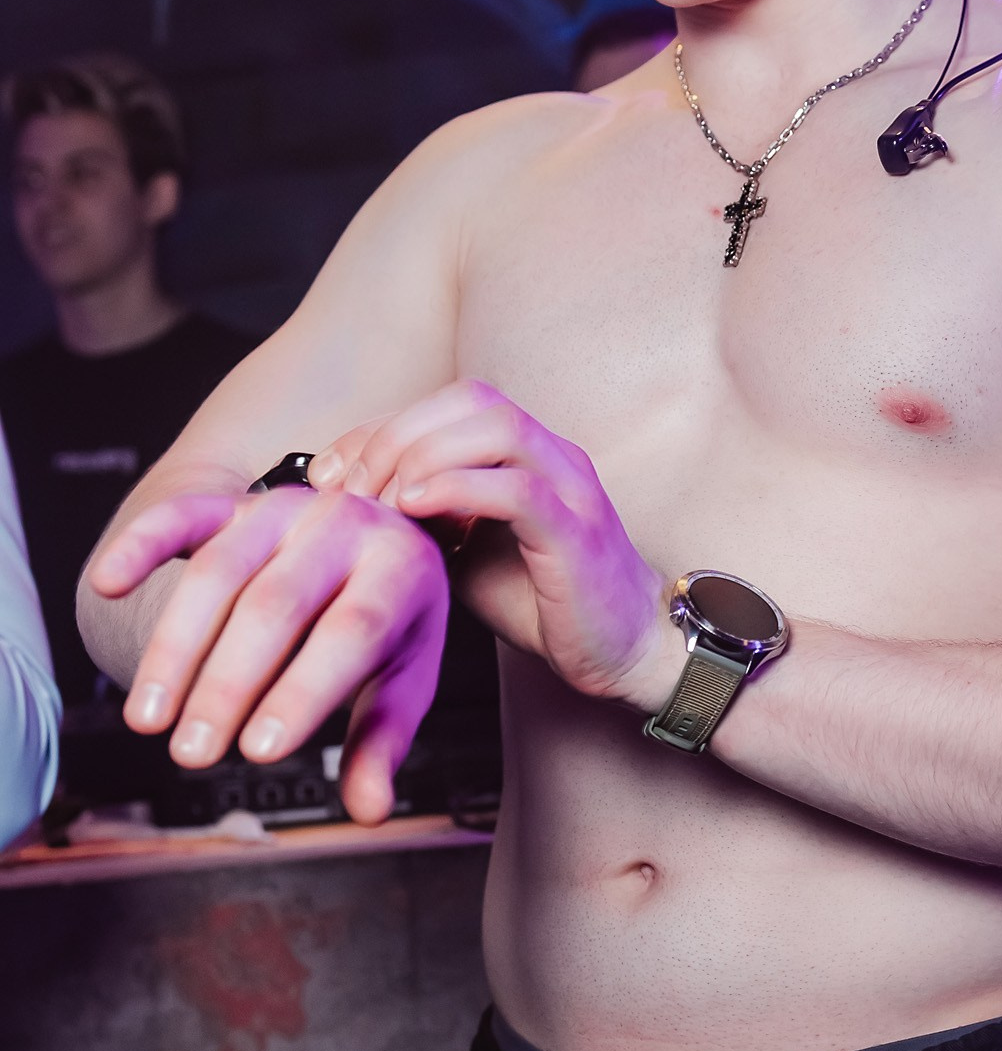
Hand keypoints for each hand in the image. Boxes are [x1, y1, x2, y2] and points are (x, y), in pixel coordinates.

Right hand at [86, 484, 449, 824]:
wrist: (383, 531)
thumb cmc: (392, 618)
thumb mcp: (406, 674)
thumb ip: (382, 740)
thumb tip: (369, 810)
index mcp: (401, 569)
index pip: (352, 631)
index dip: (303, 691)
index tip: (259, 751)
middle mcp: (344, 525)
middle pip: (276, 604)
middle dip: (227, 684)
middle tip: (192, 754)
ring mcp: (284, 508)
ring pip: (219, 572)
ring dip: (175, 648)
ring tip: (148, 719)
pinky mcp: (233, 503)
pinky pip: (181, 517)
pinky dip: (139, 546)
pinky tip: (105, 583)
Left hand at [310, 381, 676, 706]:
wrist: (622, 652)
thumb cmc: (545, 603)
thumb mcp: (466, 552)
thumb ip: (425, 518)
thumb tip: (352, 509)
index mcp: (525, 453)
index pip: (447, 404)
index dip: (380, 427)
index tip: (329, 472)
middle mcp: (552, 455)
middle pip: (471, 398)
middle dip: (396, 433)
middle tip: (349, 490)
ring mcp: (570, 488)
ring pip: (497, 427)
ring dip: (423, 454)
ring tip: (382, 501)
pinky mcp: (577, 533)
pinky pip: (519, 489)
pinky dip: (460, 487)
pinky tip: (417, 508)